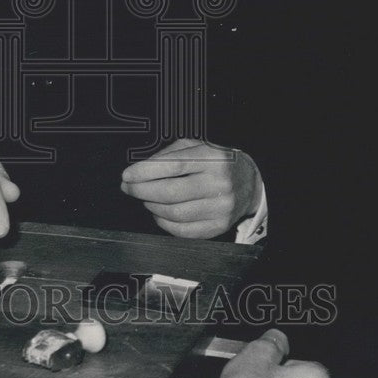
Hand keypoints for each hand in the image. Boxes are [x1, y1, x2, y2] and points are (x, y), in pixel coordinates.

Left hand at [120, 138, 261, 238]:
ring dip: (151, 206)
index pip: (173, 165)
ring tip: (145, 198)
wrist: (250, 183)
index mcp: (213, 159)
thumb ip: (169, 154)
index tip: (127, 175)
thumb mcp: (197, 146)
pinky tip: (159, 213)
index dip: (145, 171)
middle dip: (142, 191)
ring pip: (174, 213)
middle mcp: (218, 183)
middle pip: (170, 192)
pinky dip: (164, 223)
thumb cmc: (216, 162)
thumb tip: (140, 169)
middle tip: (129, 188)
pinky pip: (183, 231)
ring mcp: (220, 207)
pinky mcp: (218, 226)